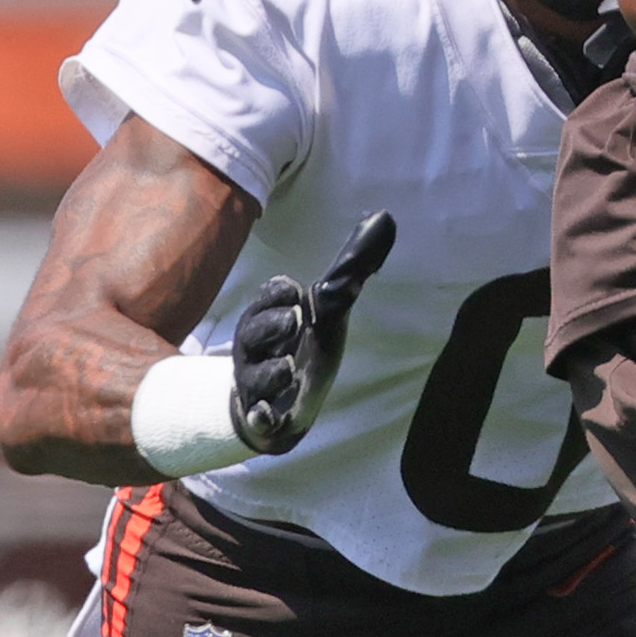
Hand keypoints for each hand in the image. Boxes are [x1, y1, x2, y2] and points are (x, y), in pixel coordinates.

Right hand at [228, 212, 395, 455]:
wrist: (290, 404)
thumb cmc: (306, 347)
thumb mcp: (330, 310)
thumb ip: (351, 271)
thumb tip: (384, 219)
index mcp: (268, 319)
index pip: (265, 299)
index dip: (276, 293)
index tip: (295, 289)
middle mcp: (256, 350)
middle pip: (251, 333)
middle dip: (270, 325)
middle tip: (293, 320)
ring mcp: (257, 384)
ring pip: (254, 377)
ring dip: (271, 371)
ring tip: (289, 367)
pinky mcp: (263, 417)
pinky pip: (256, 418)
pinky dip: (260, 416)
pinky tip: (268, 415)